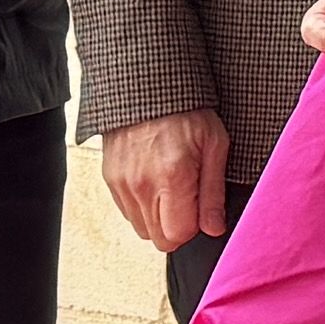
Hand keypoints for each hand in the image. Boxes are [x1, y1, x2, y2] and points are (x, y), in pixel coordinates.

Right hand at [98, 107, 229, 250]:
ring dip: (159, 218)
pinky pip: (128, 211)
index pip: (177, 235)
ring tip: (171, 187)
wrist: (147, 85)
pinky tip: (155, 181)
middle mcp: (141, 185)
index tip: (200, 210)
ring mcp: (121, 183)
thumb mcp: (215, 144)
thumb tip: (214, 228)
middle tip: (188, 198)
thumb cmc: (186, 110)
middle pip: (158, 238)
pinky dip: (143, 205)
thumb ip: (213, 192)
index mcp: (171, 177)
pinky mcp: (110, 178)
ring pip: (142, 228)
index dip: (193, 229)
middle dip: (177, 227)